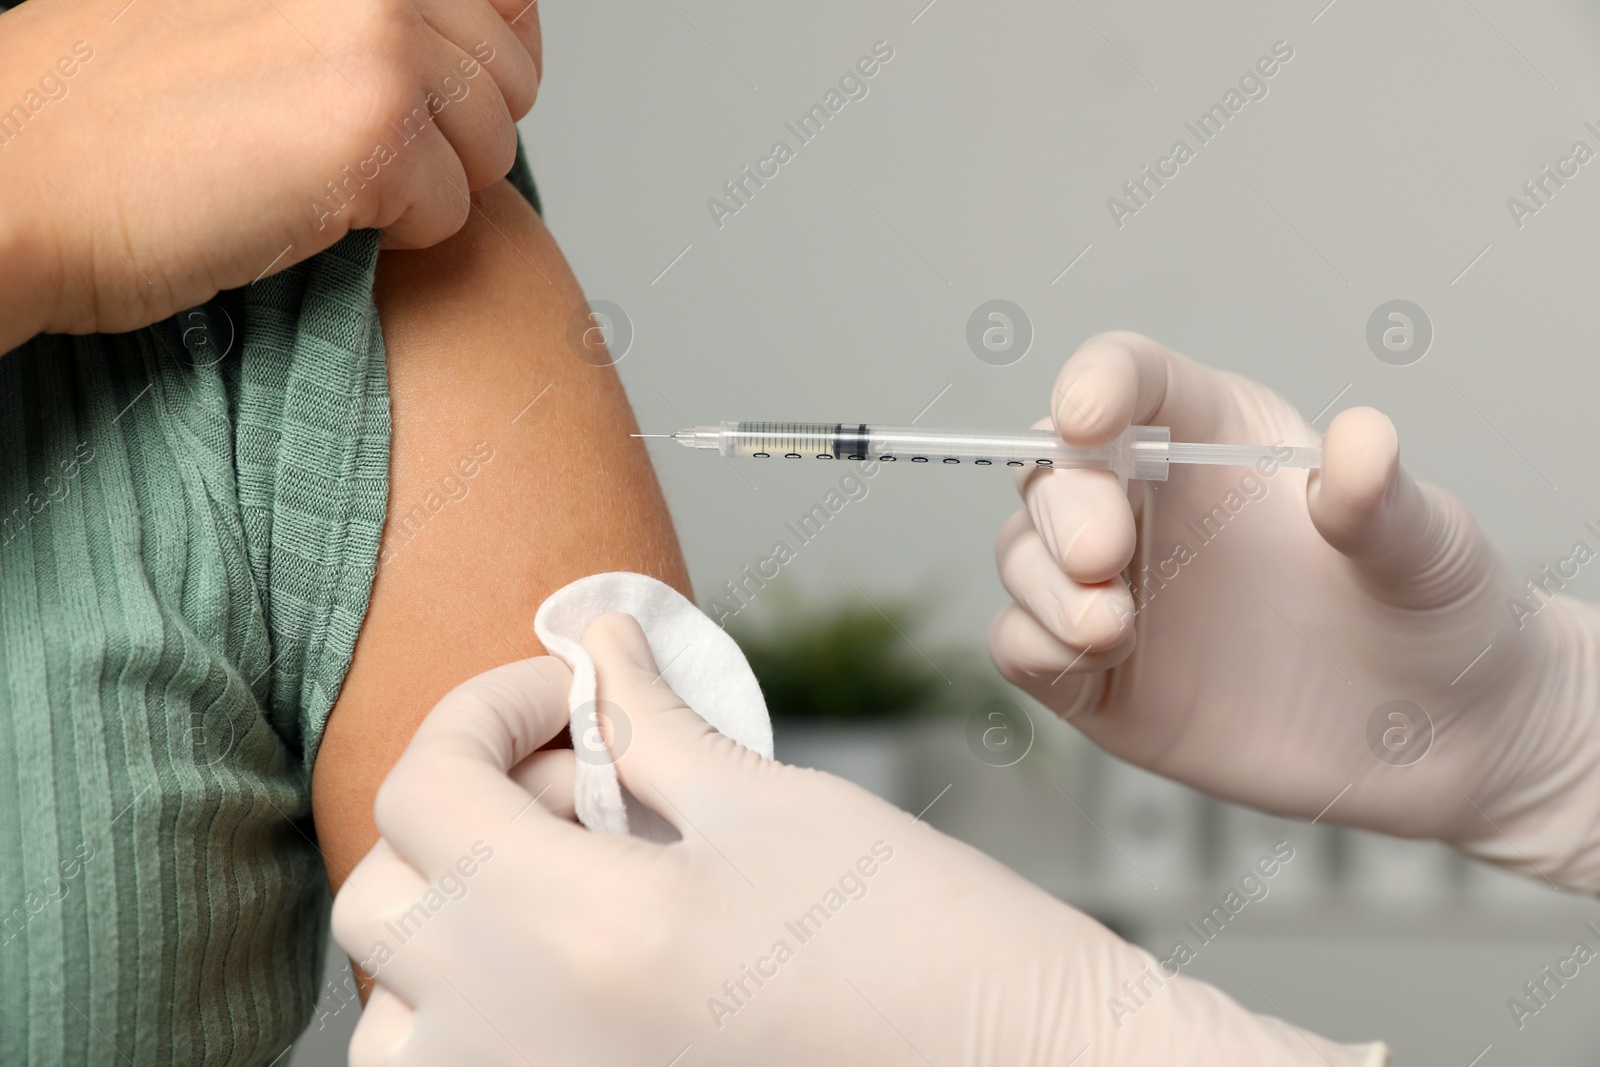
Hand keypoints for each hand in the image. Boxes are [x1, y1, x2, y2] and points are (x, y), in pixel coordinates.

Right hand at [0, 0, 539, 346]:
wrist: (16, 185)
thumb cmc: (108, 116)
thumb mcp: (236, 9)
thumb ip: (347, 14)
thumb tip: (453, 47)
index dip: (492, 58)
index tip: (444, 98)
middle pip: (509, 77)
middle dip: (459, 135)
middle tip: (363, 158)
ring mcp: (378, 41)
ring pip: (492, 147)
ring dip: (430, 188)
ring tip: (326, 185)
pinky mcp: (376, 131)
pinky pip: (456, 212)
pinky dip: (400, 238)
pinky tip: (314, 217)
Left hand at [332, 613, 1385, 1065]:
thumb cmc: (931, 946)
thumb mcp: (776, 803)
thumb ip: (651, 723)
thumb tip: (599, 646)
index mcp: (581, 933)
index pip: (424, 791)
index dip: (485, 707)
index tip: (565, 691)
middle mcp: (525, 1043)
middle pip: (386, 893)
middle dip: (468, 805)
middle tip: (586, 777)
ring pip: (396, 1007)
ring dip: (456, 918)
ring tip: (575, 879)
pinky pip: (451, 1066)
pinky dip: (474, 1007)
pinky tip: (574, 964)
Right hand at [990, 330, 1599, 890]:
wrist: (1444, 737)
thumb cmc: (1437, 614)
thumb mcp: (1429, 549)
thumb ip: (1384, 500)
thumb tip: (1361, 441)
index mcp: (1215, 439)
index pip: (1130, 382)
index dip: (1095, 384)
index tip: (1086, 417)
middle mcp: (1150, 508)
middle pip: (1052, 472)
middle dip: (1062, 507)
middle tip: (1105, 556)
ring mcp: (1116, 592)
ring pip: (1022, 557)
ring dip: (1042, 584)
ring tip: (1110, 629)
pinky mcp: (1097, 678)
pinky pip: (1021, 645)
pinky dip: (1031, 645)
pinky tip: (1089, 659)